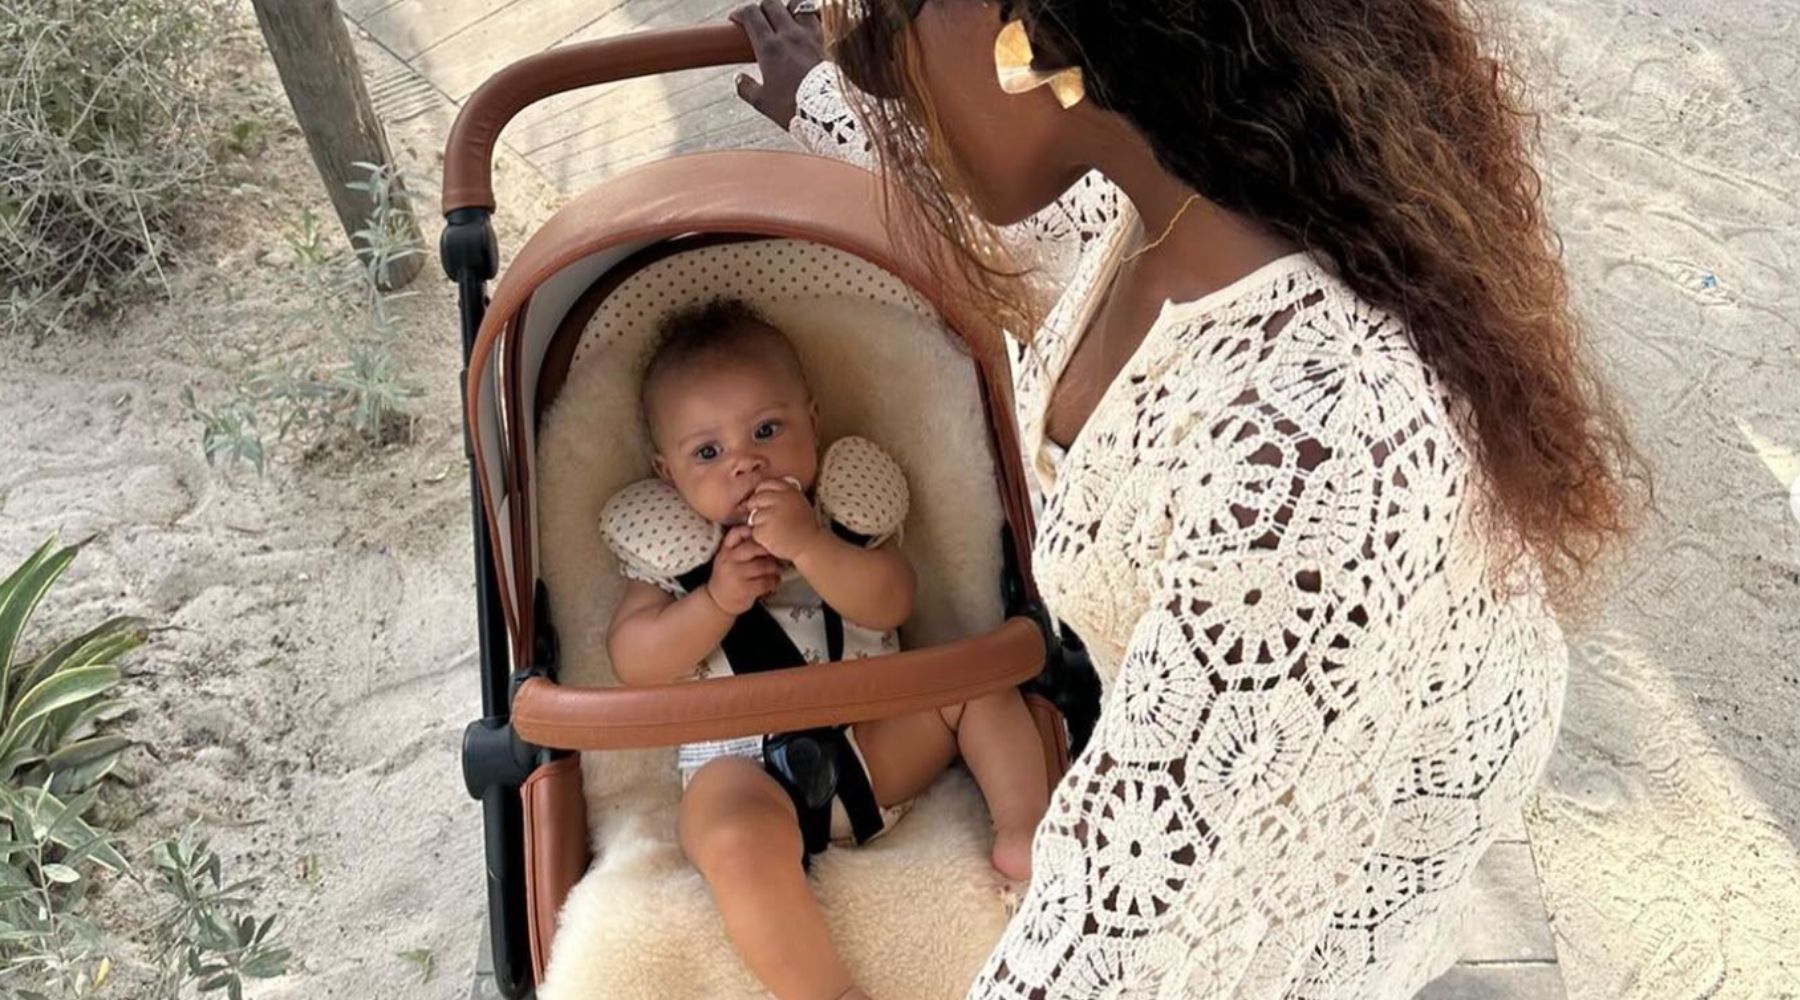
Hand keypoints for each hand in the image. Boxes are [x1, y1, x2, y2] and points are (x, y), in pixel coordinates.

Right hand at [706, 527, 782, 614]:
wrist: (718, 600)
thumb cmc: (727, 576)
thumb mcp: (727, 558)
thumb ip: (739, 545)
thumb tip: (764, 533)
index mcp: (726, 550)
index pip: (736, 533)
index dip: (751, 530)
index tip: (763, 534)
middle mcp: (729, 560)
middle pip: (753, 548)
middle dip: (768, 550)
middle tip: (777, 553)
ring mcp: (737, 575)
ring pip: (762, 565)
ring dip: (774, 567)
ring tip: (777, 569)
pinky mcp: (744, 589)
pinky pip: (765, 582)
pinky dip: (774, 581)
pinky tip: (774, 581)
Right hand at [730, 0, 825, 127]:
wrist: (827, 114)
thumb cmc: (793, 108)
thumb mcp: (762, 102)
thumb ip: (746, 88)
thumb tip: (738, 80)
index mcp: (769, 47)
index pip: (751, 13)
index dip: (740, 12)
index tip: (736, 21)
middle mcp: (790, 35)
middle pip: (771, 3)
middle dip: (761, 7)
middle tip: (758, 21)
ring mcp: (810, 36)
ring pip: (798, 4)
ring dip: (788, 8)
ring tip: (785, 20)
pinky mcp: (826, 41)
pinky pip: (817, 18)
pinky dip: (810, 17)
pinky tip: (806, 28)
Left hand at [744, 478, 825, 562]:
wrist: (811, 545)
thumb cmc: (805, 525)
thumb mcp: (798, 502)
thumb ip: (783, 495)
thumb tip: (761, 493)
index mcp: (789, 491)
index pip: (765, 484)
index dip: (760, 491)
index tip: (761, 499)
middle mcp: (780, 500)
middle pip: (756, 498)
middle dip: (755, 507)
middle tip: (763, 517)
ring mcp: (771, 515)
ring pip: (754, 516)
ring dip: (760, 524)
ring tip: (775, 530)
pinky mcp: (765, 530)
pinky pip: (755, 531)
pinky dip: (761, 536)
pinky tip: (773, 539)